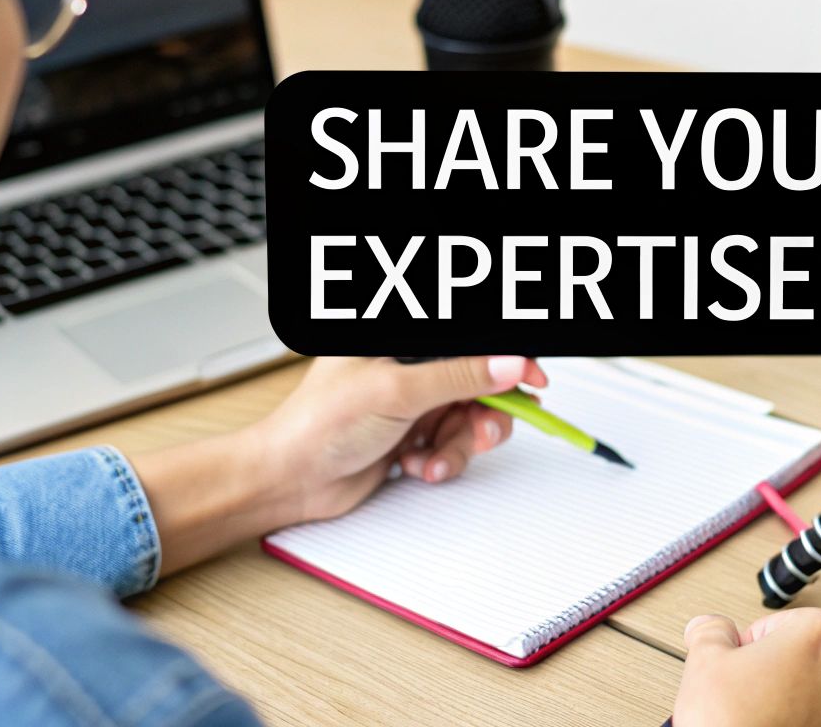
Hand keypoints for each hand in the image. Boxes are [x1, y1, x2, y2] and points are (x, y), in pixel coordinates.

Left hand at [129, 356, 545, 579]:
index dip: (506, 361)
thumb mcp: (396, 392)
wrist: (287, 479)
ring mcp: (411, 402)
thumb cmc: (316, 424)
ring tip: (434, 458)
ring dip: (458, 445)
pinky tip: (414, 465)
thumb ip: (458, 376)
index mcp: (401, 341)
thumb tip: (507, 364)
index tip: (533, 381)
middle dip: (482, 413)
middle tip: (481, 431)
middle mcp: (408, 367)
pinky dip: (440, 460)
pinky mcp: (410, 435)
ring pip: (468, 420)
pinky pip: (451, 446)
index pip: (470, 344)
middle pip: (477, 383)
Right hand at [671, 609, 820, 726]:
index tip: (738, 662)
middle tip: (743, 690)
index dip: (750, 643)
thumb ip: (711, 632)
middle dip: (772, 670)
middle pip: (801, 656)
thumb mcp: (706, 661)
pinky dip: (800, 725)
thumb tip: (710, 629)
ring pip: (813, 693)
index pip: (779, 624)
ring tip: (756, 716)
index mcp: (820, 636)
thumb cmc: (734, 722)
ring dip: (788, 700)